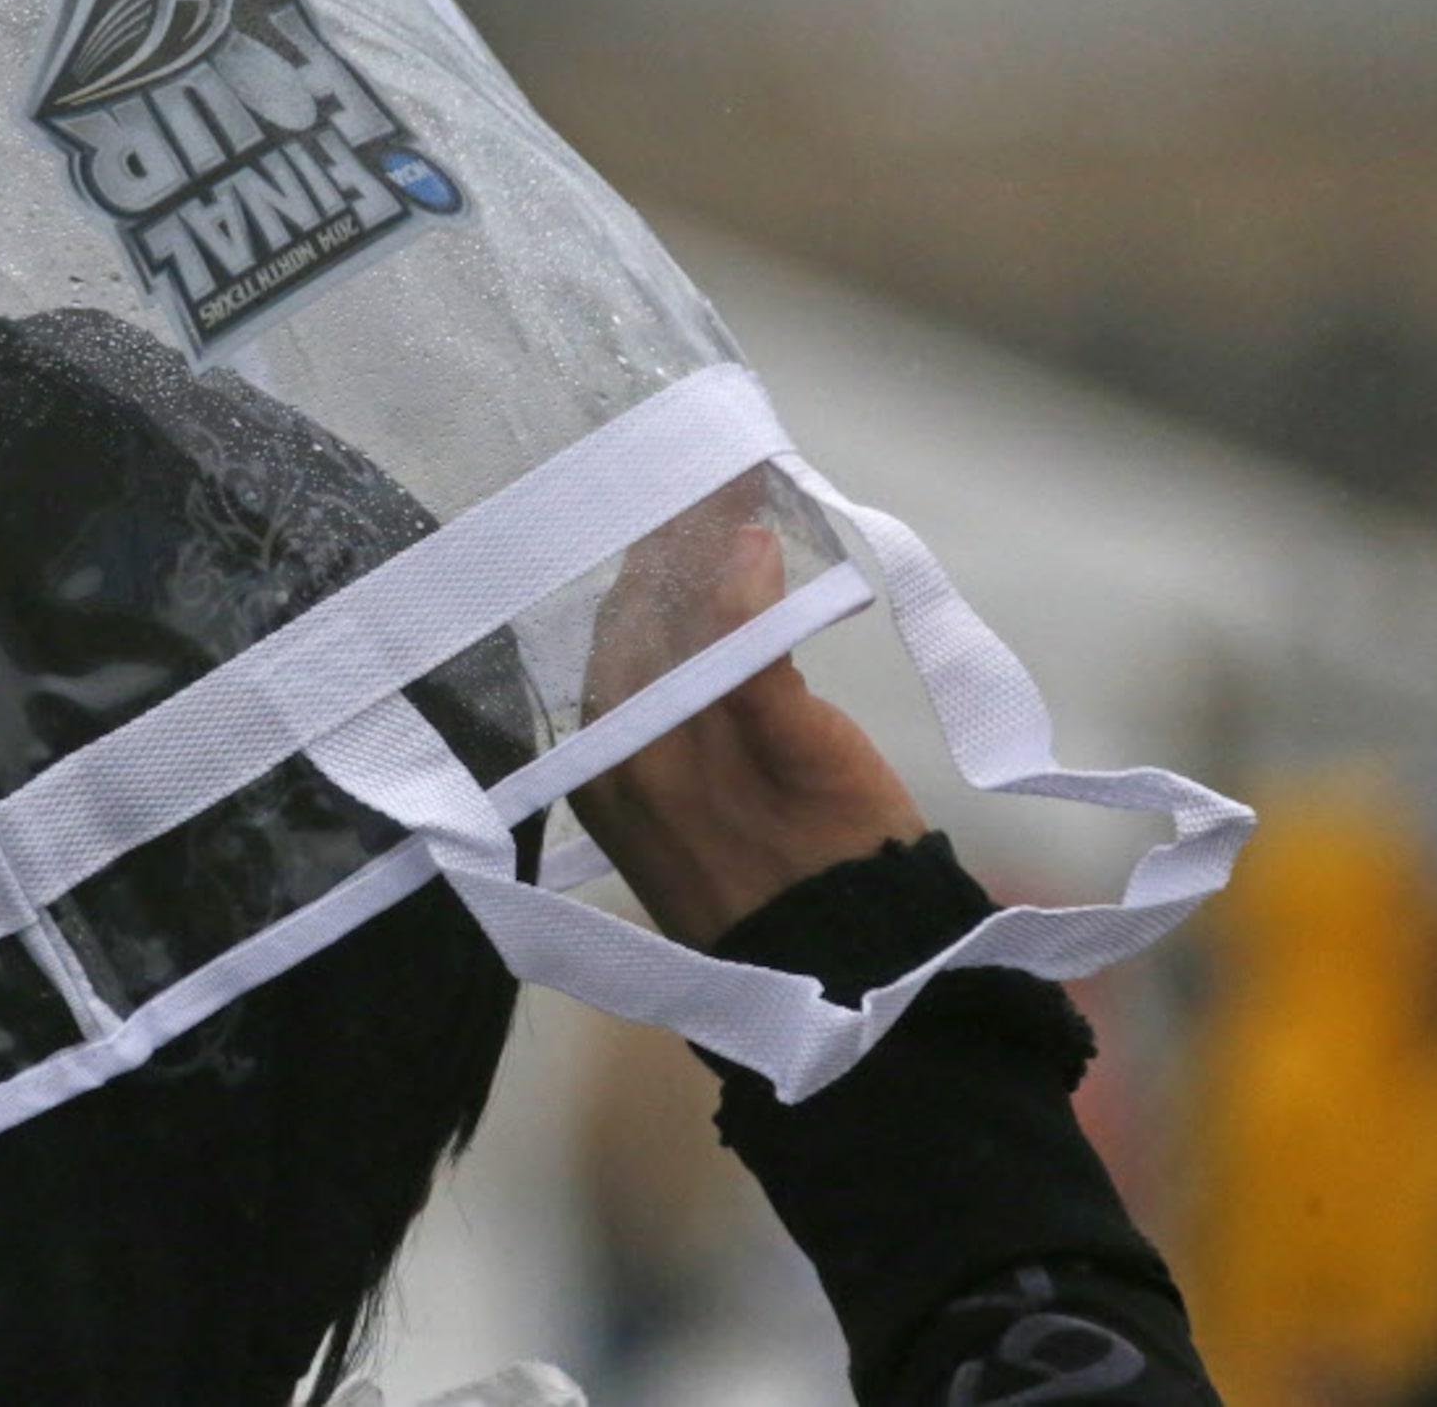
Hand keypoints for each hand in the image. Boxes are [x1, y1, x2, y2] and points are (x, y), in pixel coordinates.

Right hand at [573, 510, 923, 947]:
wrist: (838, 961)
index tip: (669, 510)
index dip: (641, 567)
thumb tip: (694, 614)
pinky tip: (755, 542)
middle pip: (638, 614)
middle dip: (671, 539)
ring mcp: (691, 745)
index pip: (608, 636)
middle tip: (714, 476)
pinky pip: (743, 652)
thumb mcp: (688, 805)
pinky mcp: (769, 739)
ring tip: (736, 482)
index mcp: (598, 767)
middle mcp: (625, 751)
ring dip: (706, 541)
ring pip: (681, 617)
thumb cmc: (764, 883)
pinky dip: (746, 592)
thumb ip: (681, 713)